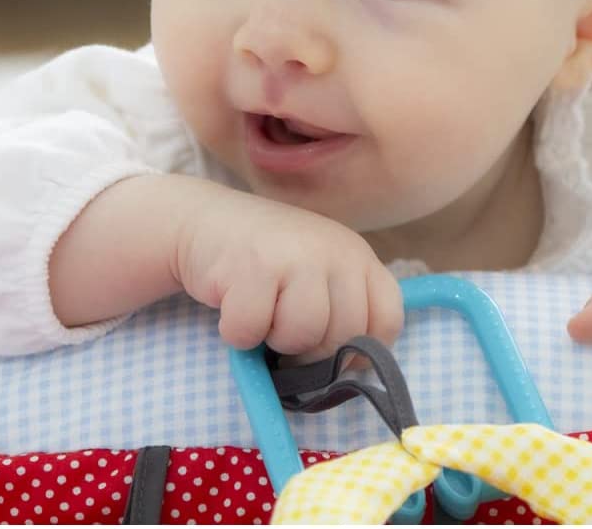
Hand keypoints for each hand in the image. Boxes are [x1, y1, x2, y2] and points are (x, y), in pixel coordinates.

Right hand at [175, 190, 403, 360]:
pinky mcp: (253, 265)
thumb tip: (347, 372)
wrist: (204, 220)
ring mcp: (296, 255)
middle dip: (310, 350)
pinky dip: (236, 331)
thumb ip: (341, 311)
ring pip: (303, 335)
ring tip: (261, 312)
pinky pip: (251, 330)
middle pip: (344, 337)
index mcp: (357, 255)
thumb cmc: (265, 262)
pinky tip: (232, 303)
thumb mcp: (317, 274)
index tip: (332, 353)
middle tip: (283, 328)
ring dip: (273, 339)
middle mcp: (335, 251)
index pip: (387, 319)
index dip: (361, 350)